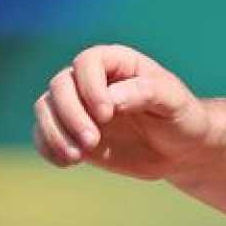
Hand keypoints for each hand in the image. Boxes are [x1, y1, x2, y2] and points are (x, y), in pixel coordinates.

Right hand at [33, 45, 220, 179]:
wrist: (180, 149)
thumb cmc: (182, 117)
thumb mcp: (173, 102)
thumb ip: (145, 93)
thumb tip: (110, 98)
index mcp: (118, 63)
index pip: (87, 62)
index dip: (90, 87)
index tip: (107, 115)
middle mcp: (92, 80)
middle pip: (60, 85)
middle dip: (70, 114)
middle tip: (92, 142)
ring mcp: (78, 106)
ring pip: (45, 108)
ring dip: (54, 133)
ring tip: (77, 156)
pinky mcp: (71, 131)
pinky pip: (44, 134)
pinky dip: (48, 147)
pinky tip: (67, 163)